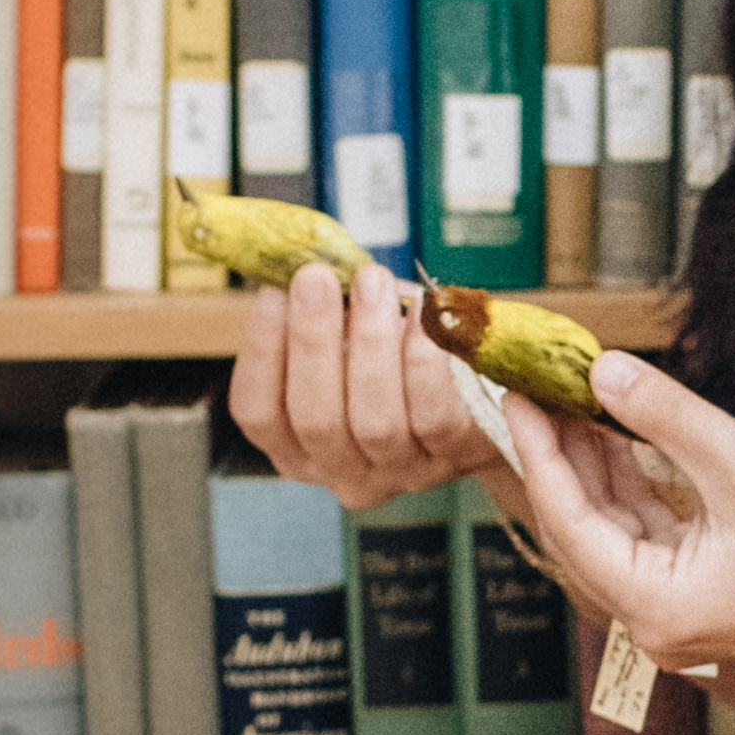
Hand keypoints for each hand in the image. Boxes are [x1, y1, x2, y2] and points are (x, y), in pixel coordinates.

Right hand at [228, 256, 533, 518]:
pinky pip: (432, 414)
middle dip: (312, 342)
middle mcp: (341, 471)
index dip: (261, 354)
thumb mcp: (348, 336)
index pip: (258, 413)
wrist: (476, 393)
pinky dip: (423, 360)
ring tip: (372, 281)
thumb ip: (320, 312)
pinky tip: (422, 314)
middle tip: (316, 277)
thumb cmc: (395, 355)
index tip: (272, 292)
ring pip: (375, 421)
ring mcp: (398, 472)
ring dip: (371, 343)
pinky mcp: (450, 457)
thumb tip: (297, 262)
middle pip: (315, 419)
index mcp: (296, 446)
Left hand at [503, 355, 734, 674]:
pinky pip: (647, 531)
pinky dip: (631, 484)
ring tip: (570, 399)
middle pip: (583, 529)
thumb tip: (602, 370)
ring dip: (595, 466)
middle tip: (535, 387)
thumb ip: (668, 417)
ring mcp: (678, 608)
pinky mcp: (701, 589)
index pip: (572, 524)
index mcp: (658, 608)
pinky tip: (617, 435)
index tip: (518, 395)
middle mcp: (657, 620)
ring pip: (613, 528)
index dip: (541, 454)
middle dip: (561, 456)